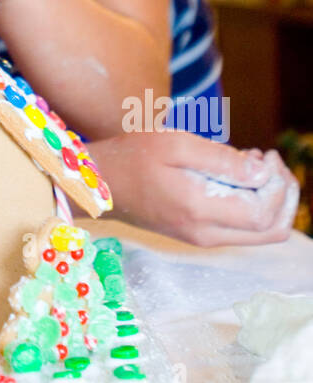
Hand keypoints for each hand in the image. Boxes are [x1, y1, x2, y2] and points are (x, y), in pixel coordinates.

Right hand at [90, 132, 298, 246]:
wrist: (98, 184)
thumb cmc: (132, 157)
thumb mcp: (176, 144)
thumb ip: (222, 160)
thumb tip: (262, 172)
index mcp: (200, 211)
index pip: (264, 213)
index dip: (276, 184)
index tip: (264, 154)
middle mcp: (205, 234)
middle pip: (272, 230)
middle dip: (283, 194)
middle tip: (269, 159)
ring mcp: (202, 238)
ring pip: (261, 232)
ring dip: (269, 198)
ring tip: (254, 163)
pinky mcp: (198, 234)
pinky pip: (242, 228)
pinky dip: (252, 203)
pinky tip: (237, 175)